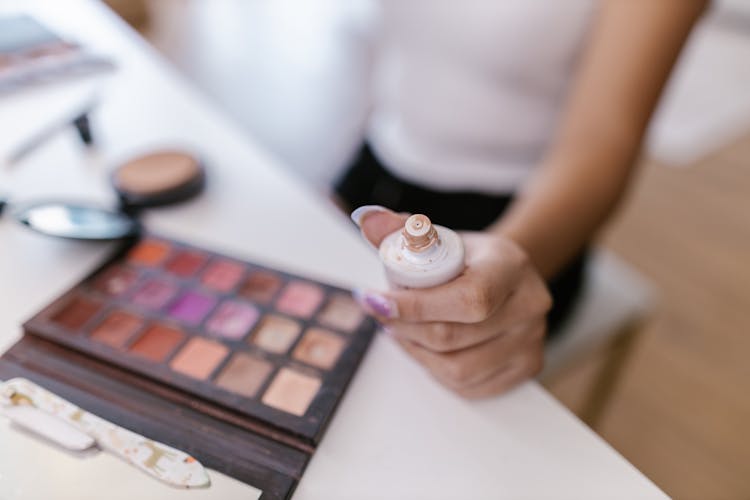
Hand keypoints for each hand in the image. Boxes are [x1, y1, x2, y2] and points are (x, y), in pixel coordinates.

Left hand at [352, 207, 551, 397]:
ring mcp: (531, 341)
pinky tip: (424, 349)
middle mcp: (529, 306)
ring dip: (416, 353)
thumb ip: (400, 229)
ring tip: (400, 331)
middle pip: (453, 337)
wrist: (508, 276)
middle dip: (405, 328)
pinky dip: (436, 371)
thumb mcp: (439, 236)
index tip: (376, 300)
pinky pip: (469, 387)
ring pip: (457, 370)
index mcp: (511, 266)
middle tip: (381, 314)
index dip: (415, 307)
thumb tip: (367, 218)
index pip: (467, 298)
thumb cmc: (470, 258)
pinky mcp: (526, 368)